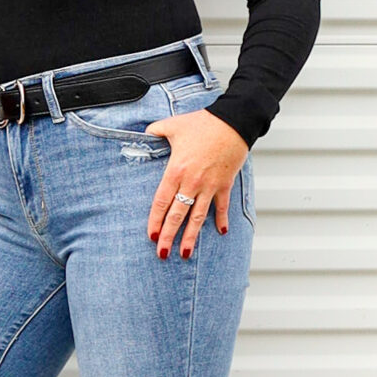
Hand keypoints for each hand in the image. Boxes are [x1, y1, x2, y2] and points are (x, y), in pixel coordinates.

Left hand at [145, 108, 248, 258]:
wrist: (232, 122)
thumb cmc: (202, 123)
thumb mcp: (172, 125)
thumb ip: (155, 131)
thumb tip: (144, 133)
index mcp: (176, 170)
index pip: (161, 202)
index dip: (155, 221)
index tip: (151, 236)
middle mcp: (191, 182)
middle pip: (177, 215)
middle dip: (168, 237)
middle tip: (162, 254)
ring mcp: (209, 186)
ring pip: (198, 217)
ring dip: (191, 237)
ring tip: (185, 254)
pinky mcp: (224, 184)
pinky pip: (221, 206)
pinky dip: (222, 219)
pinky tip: (221, 232)